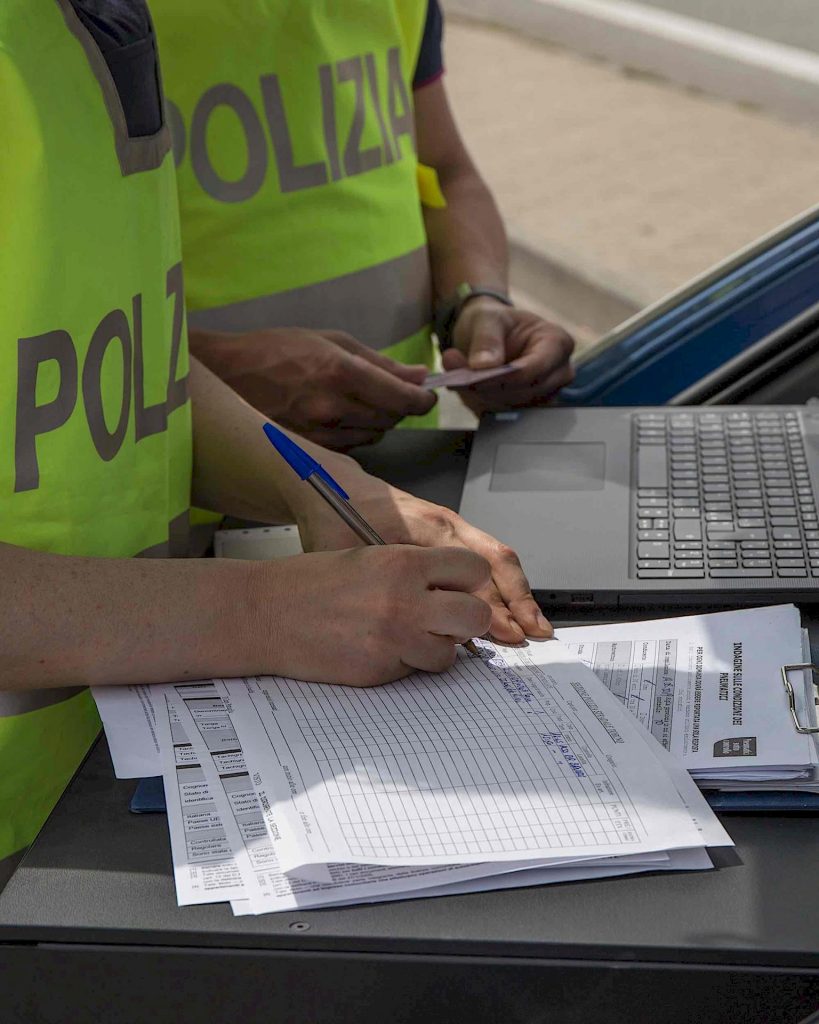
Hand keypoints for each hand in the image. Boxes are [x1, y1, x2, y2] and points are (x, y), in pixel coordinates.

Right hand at [190, 326, 435, 449]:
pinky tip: (336, 417)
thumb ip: (379, 362)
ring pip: (373, 436)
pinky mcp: (311, 451)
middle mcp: (333, 408)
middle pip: (392, 419)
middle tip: (388, 391)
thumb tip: (417, 376)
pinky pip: (351, 448)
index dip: (423, 399)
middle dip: (398, 406)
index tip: (427, 395)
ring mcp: (321, 435)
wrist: (226, 377)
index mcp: (341, 373)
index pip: (402, 398)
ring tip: (354, 401)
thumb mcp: (330, 341)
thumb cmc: (275, 352)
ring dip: (376, 421)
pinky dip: (354, 434)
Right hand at [252, 546, 492, 685]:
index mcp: (404, 562)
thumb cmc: (314, 583)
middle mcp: (405, 600)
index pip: (473, 570)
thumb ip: (414, 571)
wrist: (265, 613)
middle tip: (446, 619)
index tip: (458, 587)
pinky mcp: (380, 670)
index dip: (469, 581)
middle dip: (466, 620)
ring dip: (436, 647)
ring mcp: (394, 639)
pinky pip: (416, 671)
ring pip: (451, 653)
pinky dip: (407, 664)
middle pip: (476, 616)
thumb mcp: (370, 558)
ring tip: (408, 636)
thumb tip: (454, 588)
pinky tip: (379, 649)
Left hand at [295, 464, 552, 644]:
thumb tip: (422, 625)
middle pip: (497, 561)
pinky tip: (508, 609)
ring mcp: (452, 527)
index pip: (473, 568)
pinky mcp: (449, 534)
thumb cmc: (340, 518)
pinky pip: (486, 557)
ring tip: (533, 625)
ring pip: (498, 558)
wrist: (337, 489)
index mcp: (426, 525)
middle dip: (520, 599)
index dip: (492, 604)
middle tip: (535, 633)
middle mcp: (447, 523)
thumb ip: (389, 584)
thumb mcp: (355, 554)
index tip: (506, 633)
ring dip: (517, 593)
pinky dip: (503, 584)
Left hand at [442, 298, 574, 414]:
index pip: (533, 370)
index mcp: (557, 343)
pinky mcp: (529, 409)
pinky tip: (468, 392)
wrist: (489, 334)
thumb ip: (486, 339)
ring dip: (482, 399)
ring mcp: (547, 394)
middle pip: (524, 393)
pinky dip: (482, 406)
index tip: (473, 378)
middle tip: (457, 379)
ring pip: (513, 408)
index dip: (502, 378)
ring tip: (459, 381)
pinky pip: (504, 417)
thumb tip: (483, 366)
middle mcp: (558, 372)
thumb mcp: (486, 318)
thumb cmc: (494, 322)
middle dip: (488, 389)